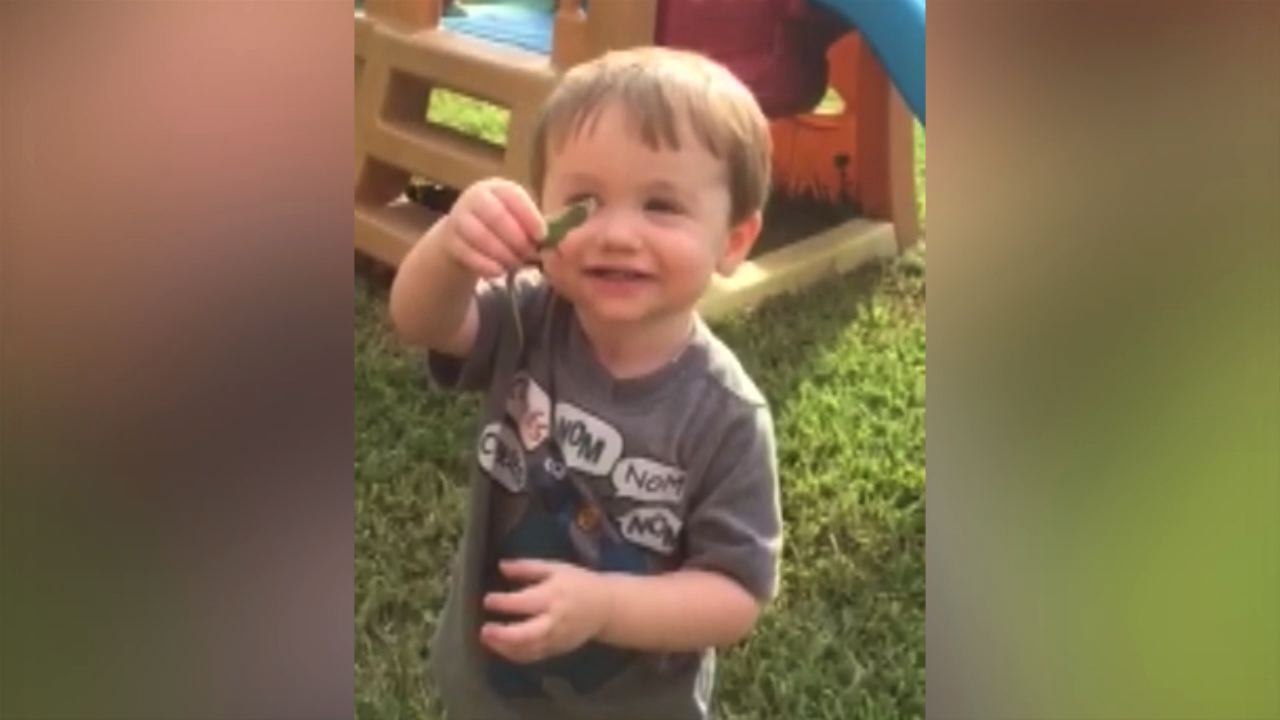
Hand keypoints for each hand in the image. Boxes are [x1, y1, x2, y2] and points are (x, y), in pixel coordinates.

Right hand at [441, 178, 545, 278]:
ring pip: (480, 236)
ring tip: (515, 264)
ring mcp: (459, 217)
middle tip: (529, 255)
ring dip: (503, 254)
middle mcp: (476, 196)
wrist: (464, 236)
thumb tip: (550, 241)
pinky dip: (486, 265)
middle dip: (517, 240)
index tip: (542, 236)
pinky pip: (468, 254)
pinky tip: (499, 272)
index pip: (514, 197)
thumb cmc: (502, 227)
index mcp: (499, 188)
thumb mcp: (518, 219)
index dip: (530, 217)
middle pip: (496, 216)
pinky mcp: (449, 240)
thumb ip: (533, 226)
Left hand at [480, 559, 613, 663]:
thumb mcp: (555, 568)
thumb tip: (501, 566)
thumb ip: (527, 568)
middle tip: (484, 630)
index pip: (524, 602)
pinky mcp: (557, 650)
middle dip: (503, 635)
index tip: (488, 600)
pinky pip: (533, 656)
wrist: (606, 607)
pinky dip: (516, 655)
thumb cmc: (578, 583)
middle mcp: (554, 621)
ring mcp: (556, 638)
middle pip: (527, 633)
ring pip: (528, 649)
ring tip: (488, 640)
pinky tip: (502, 648)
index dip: (504, 602)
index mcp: (553, 596)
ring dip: (505, 648)